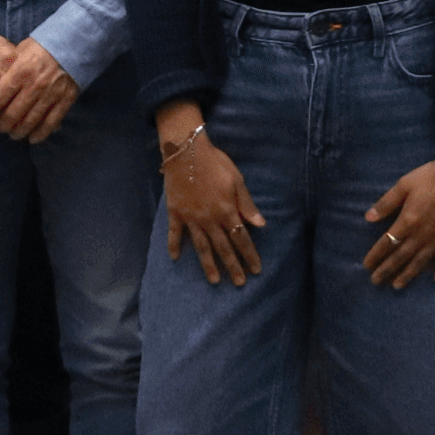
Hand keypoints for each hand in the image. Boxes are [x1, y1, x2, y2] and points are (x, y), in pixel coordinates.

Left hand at [0, 40, 79, 144]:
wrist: (73, 43)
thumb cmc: (43, 45)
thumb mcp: (21, 49)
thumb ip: (9, 66)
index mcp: (20, 71)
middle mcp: (34, 85)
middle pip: (12, 115)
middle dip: (2, 126)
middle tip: (0, 127)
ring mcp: (50, 94)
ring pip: (30, 122)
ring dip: (19, 132)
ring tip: (14, 134)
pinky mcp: (65, 100)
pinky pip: (50, 123)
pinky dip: (40, 134)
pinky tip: (32, 138)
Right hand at [161, 124, 263, 284]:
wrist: (186, 150)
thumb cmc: (215, 163)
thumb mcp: (236, 180)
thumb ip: (247, 204)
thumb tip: (260, 224)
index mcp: (226, 211)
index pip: (241, 238)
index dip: (249, 255)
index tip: (256, 270)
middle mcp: (209, 219)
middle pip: (223, 247)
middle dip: (233, 266)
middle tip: (239, 283)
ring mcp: (191, 217)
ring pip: (201, 246)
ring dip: (208, 265)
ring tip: (214, 281)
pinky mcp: (175, 212)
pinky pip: (175, 233)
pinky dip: (174, 245)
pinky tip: (175, 258)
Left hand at [361, 151, 434, 287]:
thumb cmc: (431, 175)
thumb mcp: (404, 184)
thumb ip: (386, 203)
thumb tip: (367, 218)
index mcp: (408, 220)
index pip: (387, 242)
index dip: (375, 255)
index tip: (366, 265)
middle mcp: (423, 234)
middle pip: (401, 256)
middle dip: (387, 269)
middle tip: (375, 281)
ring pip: (421, 261)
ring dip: (408, 274)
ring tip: (397, 285)